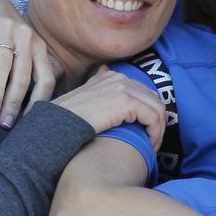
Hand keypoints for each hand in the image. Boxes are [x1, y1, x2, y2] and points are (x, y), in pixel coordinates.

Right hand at [0, 0, 54, 127]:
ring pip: (4, 64)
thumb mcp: (22, 49)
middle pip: (23, 75)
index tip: (28, 123)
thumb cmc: (4, 35)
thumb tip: (32, 111)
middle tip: (6, 124)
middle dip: (15, 102)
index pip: (46, 79)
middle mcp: (26, 37)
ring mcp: (5, 29)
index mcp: (39, 48)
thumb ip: (29, 71)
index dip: (39, 102)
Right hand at [51, 67, 165, 148]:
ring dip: (159, 129)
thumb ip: (97, 84)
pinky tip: (150, 145)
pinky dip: (155, 132)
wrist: (57, 125)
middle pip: (153, 99)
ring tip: (153, 146)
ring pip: (157, 109)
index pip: (144, 92)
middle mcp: (119, 78)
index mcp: (111, 76)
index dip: (150, 112)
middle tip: (154, 141)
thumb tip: (105, 69)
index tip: (147, 132)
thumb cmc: (68, 118)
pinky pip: (153, 117)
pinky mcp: (126, 102)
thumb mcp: (84, 96)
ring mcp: (123, 88)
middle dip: (158, 121)